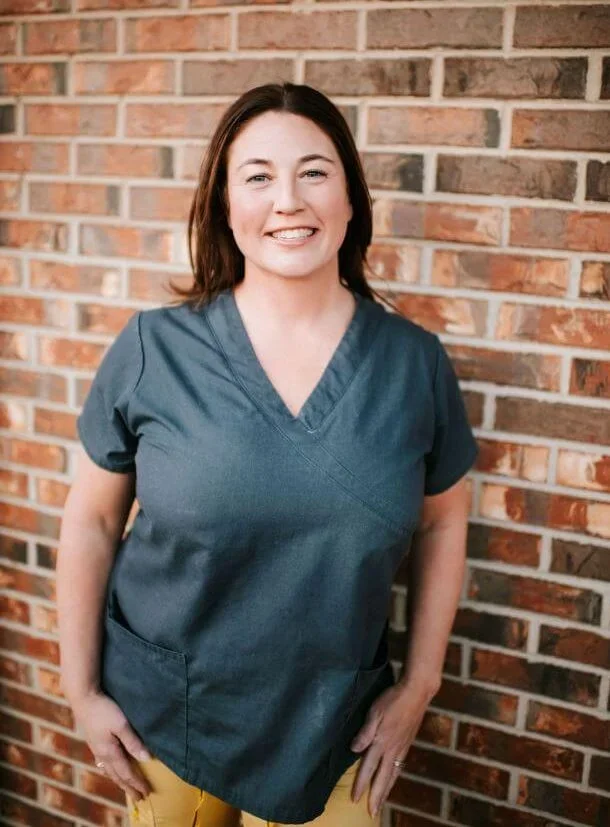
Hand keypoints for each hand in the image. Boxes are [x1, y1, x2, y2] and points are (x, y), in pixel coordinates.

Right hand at [70, 689, 153, 801]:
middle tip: (139, 798)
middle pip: (117, 776)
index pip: (127, 773)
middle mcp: (102, 754)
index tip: (146, 793)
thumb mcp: (121, 724)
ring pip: (109, 771)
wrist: (83, 698)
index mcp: (110, 752)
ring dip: (120, 781)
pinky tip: (111, 769)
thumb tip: (146, 759)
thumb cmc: (104, 709)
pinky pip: (104, 763)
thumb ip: (133, 742)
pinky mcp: (94, 742)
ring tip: (127, 788)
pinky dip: (111, 771)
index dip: (137, 783)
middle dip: (129, 787)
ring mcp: (96, 748)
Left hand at [349, 678, 436, 817]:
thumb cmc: (393, 699)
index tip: (354, 799)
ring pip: (393, 775)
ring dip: (387, 790)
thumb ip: (365, 732)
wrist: (416, 693)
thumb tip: (354, 749)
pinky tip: (393, 779)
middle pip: (383, 778)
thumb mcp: (375, 712)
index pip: (368, 768)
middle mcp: (393, 749)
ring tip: (382, 802)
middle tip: (372, 813)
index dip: (361, 784)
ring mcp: (402, 747)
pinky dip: (395, 777)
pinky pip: (400, 766)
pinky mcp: (408, 743)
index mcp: (382, 742)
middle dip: (376, 797)